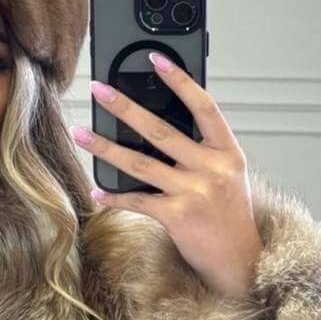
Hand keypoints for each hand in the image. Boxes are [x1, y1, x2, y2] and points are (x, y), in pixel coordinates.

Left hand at [70, 52, 262, 299]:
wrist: (239, 260)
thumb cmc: (230, 216)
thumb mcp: (229, 175)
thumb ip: (204, 151)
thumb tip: (162, 127)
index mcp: (227, 152)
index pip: (204, 106)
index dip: (180, 81)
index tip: (157, 59)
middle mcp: (212, 169)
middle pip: (161, 130)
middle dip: (125, 108)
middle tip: (100, 90)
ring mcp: (194, 192)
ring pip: (141, 163)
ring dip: (106, 148)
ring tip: (81, 133)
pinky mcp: (177, 216)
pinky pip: (138, 200)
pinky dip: (115, 196)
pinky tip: (98, 191)